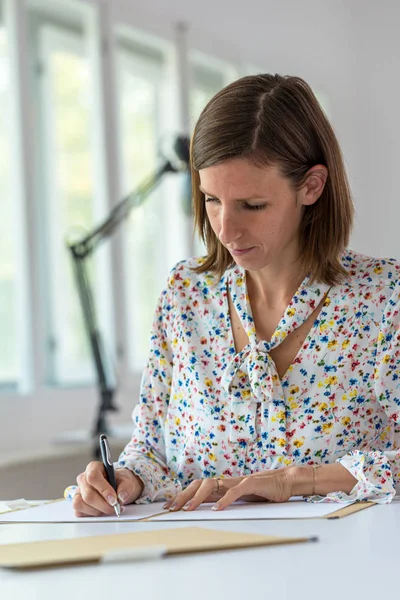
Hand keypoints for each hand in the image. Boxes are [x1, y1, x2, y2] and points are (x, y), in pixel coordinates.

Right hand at [73, 462, 143, 516]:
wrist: (119, 488)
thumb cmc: (120, 482)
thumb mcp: (127, 481)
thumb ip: (126, 487)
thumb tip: (121, 497)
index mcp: (94, 468)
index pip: (93, 477)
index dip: (103, 490)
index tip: (114, 499)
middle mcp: (83, 478)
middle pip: (88, 494)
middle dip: (103, 505)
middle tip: (115, 508)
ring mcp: (79, 491)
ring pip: (80, 504)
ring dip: (97, 510)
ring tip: (108, 508)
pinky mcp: (77, 502)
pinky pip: (79, 512)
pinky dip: (91, 514)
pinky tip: (101, 511)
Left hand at [165, 469, 293, 511]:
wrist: (286, 481)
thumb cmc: (265, 492)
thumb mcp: (242, 500)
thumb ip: (228, 502)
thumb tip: (210, 511)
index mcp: (225, 486)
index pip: (198, 487)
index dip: (183, 495)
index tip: (170, 506)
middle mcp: (228, 481)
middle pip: (199, 484)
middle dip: (183, 495)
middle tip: (171, 508)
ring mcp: (238, 481)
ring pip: (212, 484)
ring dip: (197, 497)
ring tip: (188, 509)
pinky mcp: (252, 484)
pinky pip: (235, 491)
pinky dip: (224, 500)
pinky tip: (216, 509)